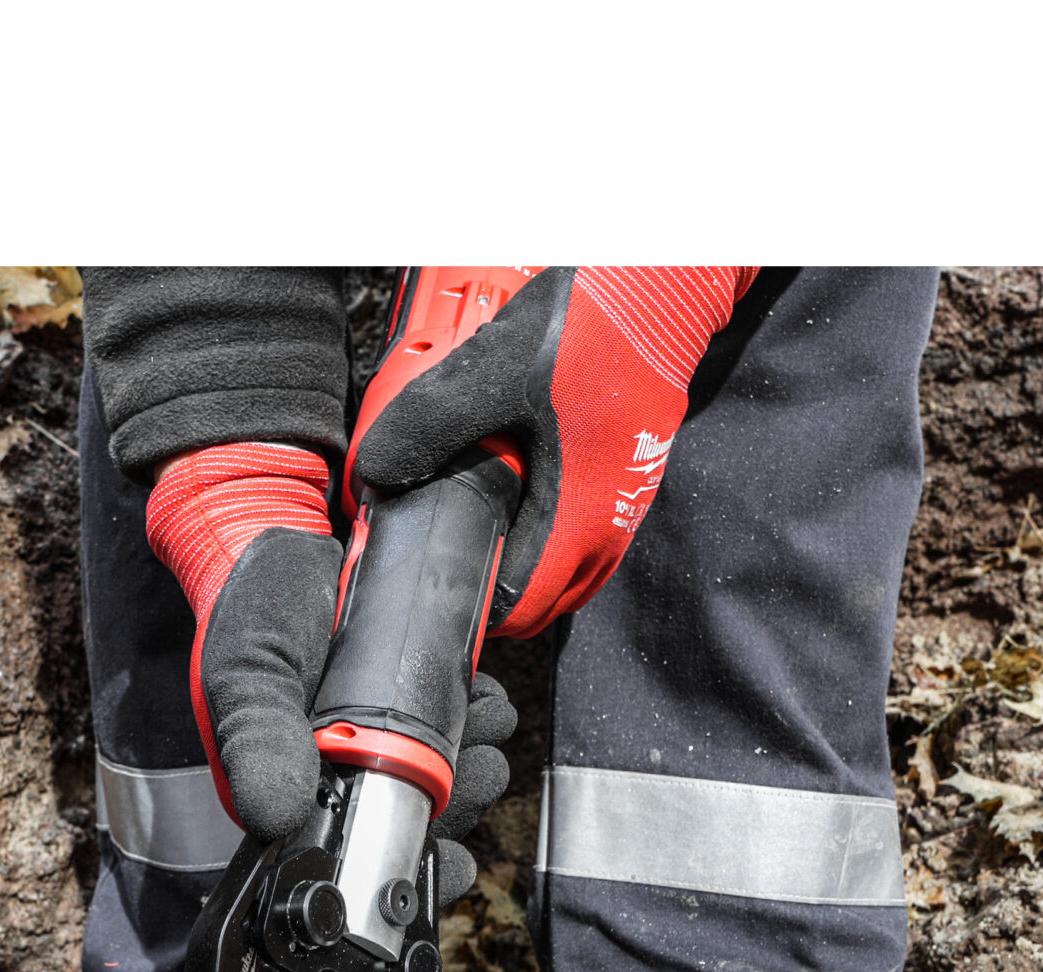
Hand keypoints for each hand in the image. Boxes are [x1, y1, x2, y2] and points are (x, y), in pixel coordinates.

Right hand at [148, 443, 516, 867]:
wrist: (283, 540)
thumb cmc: (250, 610)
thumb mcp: (245, 673)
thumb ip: (257, 741)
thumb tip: (274, 821)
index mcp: (287, 796)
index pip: (354, 860)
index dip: (407, 872)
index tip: (453, 861)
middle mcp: (332, 783)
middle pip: (414, 829)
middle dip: (460, 803)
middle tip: (483, 763)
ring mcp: (372, 749)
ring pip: (444, 788)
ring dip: (479, 762)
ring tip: (489, 721)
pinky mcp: (404, 712)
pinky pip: (456, 738)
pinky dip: (480, 722)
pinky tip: (484, 700)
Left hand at [354, 266, 759, 636]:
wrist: (664, 290)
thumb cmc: (593, 329)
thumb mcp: (492, 373)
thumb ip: (429, 425)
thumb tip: (378, 471)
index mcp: (579, 520)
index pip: (519, 608)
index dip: (472, 607)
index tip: (434, 580)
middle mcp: (609, 528)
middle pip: (545, 605)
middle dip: (497, 595)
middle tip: (450, 557)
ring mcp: (624, 509)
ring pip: (570, 578)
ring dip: (527, 570)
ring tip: (483, 533)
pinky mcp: (626, 483)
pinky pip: (585, 541)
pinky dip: (550, 539)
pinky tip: (520, 497)